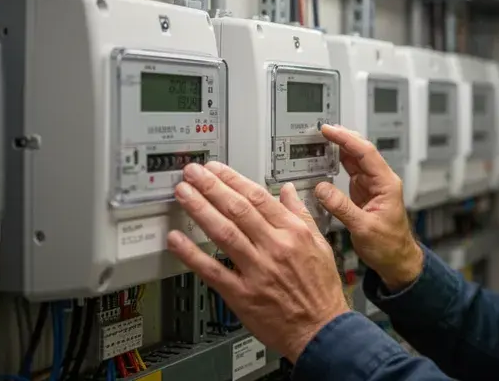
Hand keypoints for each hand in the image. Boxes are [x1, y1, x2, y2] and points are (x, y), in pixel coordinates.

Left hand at [166, 162, 349, 361]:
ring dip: (200, 210)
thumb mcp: (320, 244)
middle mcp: (275, 248)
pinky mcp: (243, 295)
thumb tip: (288, 191)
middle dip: (211, 187)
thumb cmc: (321, 290)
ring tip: (183, 193)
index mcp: (294, 233)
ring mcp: (258, 271)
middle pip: (237, 209)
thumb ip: (300, 215)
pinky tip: (176, 240)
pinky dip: (192, 254)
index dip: (233, 180)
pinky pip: (213, 271)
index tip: (216, 169)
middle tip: (192, 173)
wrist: (321, 329)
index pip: (258, 197)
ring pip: (224, 233)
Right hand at [315, 124, 423, 290]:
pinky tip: (327, 160)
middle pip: (361, 151)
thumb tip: (322, 189)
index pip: (366, 153)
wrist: (397, 260)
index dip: (346, 139)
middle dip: (342, 138)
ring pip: (355, 160)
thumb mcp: (363, 228)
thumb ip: (342, 207)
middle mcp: (381, 181)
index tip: (329, 130)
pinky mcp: (364, 194)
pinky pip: (350, 173)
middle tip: (322, 130)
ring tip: (321, 140)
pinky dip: (338, 165)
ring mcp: (372, 186)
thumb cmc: (389, 246)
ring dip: (339, 149)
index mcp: (387, 184)